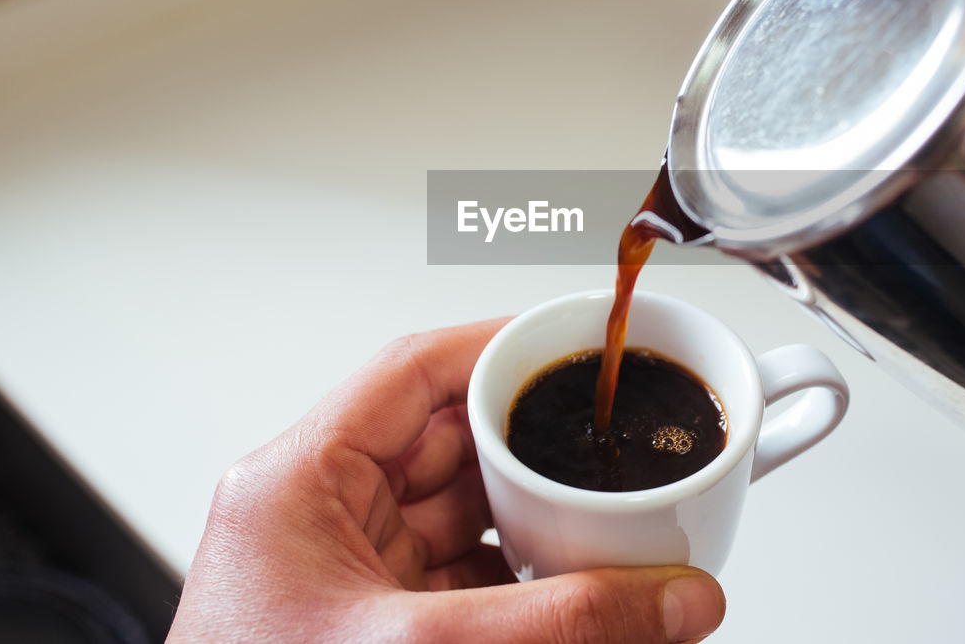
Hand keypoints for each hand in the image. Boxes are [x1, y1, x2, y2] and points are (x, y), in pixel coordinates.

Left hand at [167, 320, 726, 642]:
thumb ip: (555, 623)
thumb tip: (670, 599)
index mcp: (295, 486)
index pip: (411, 374)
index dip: (498, 351)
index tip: (568, 349)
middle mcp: (317, 517)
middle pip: (446, 442)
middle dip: (532, 451)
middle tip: (605, 451)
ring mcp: (347, 573)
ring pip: (461, 513)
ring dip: (531, 520)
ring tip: (601, 523)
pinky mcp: (373, 622)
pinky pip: (460, 574)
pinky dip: (516, 580)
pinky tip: (564, 590)